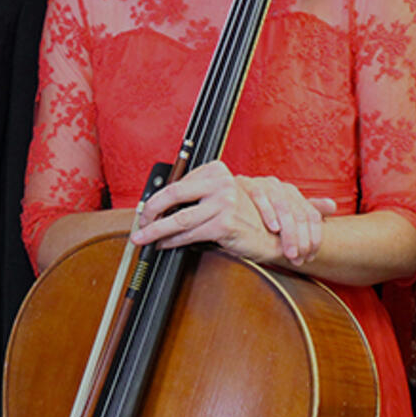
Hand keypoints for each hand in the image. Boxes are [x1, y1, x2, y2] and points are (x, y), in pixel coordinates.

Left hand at [131, 160, 329, 265]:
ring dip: (155, 231)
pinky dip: (172, 242)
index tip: (145, 210)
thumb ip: (197, 197)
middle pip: (173, 195)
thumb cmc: (246, 219)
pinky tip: (163, 245)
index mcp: (217, 171)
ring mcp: (224, 202)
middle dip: (150, 212)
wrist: (276, 236)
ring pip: (178, 219)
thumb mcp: (221, 200)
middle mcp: (221, 182)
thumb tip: (162, 207)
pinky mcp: (224, 223)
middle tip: (139, 224)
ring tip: (143, 238)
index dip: (157, 199)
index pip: (178, 184)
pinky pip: (189, 235)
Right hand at [235, 175, 334, 264]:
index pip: (311, 214)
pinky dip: (268, 212)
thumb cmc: (250, 213)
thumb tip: (333, 206)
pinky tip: (272, 228)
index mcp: (290, 192)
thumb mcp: (281, 214)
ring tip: (289, 252)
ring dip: (288, 232)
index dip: (313, 237)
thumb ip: (306, 209)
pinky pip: (259, 195)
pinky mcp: (242, 183)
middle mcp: (278, 185)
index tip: (310, 256)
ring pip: (283, 205)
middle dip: (301, 239)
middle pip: (299, 212)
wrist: (220, 200)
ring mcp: (261, 183)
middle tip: (299, 258)